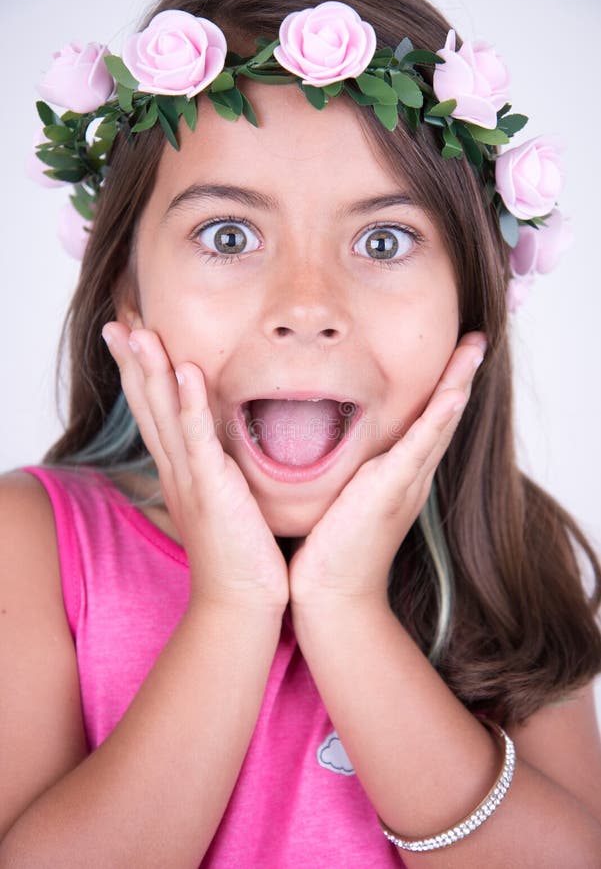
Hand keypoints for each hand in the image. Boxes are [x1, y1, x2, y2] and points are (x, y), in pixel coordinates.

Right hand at [101, 321, 288, 613]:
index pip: (155, 412)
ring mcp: (192, 479)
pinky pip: (200, 439)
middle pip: (148, 406)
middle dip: (132, 362)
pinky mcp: (214, 490)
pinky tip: (186, 372)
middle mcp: (177, 470)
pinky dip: (191, 404)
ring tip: (138, 331)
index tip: (132, 335)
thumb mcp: (223, 502)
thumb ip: (218, 472)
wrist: (241, 603)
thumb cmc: (239, 555)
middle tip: (118, 321)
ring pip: (166, 415)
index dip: (140, 373)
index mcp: (180, 471)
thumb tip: (222, 450)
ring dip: (151, 371)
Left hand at [288, 332, 486, 611]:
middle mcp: (411, 476)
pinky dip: (439, 418)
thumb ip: (349, 472)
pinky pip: (420, 446)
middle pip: (443, 416)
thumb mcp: (344, 497)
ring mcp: (406, 483)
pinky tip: (453, 393)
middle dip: (460, 376)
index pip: (426, 423)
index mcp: (400, 475)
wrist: (332, 594)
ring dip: (458, 384)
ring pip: (439, 424)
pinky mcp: (392, 491)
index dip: (442, 388)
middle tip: (475, 339)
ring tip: (473, 349)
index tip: (451, 355)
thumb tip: (333, 445)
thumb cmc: (332, 549)